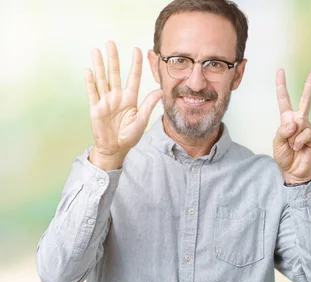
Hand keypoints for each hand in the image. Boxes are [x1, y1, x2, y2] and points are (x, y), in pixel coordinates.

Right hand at [84, 41, 162, 170]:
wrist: (115, 148)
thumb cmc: (130, 136)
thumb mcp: (142, 120)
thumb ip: (149, 104)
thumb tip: (160, 91)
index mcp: (130, 99)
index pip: (133, 77)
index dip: (135, 64)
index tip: (138, 49)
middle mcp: (117, 96)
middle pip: (115, 73)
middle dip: (113, 58)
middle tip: (111, 42)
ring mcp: (105, 101)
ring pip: (102, 79)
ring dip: (99, 65)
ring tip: (96, 50)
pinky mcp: (95, 108)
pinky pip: (92, 92)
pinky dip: (90, 81)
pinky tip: (88, 69)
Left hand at [273, 67, 310, 183]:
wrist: (293, 171)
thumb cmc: (284, 156)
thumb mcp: (277, 142)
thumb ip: (283, 130)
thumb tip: (295, 122)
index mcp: (287, 119)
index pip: (284, 99)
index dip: (281, 85)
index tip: (280, 70)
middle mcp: (300, 120)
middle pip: (306, 99)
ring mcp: (309, 127)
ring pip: (299, 123)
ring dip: (292, 137)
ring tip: (293, 147)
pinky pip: (305, 133)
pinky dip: (298, 142)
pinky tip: (299, 148)